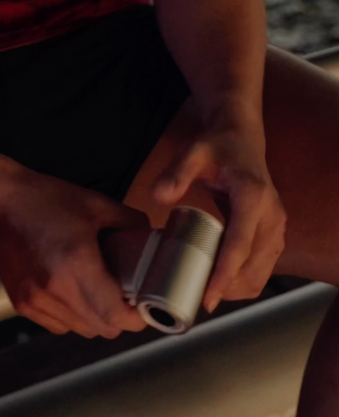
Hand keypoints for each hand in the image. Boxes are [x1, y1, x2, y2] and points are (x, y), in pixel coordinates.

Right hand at [0, 150, 149, 338]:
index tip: (143, 304)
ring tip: (96, 289)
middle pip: (102, 329)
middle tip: (124, 294)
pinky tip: (71, 289)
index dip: (136, 317)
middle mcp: (55, 289)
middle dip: (119, 317)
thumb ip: (129, 222)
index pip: (116, 316)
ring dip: (95, 317)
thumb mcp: (94, 203)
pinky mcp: (22, 304)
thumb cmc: (43, 198)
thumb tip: (150, 238)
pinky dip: (71, 315)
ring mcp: (36, 300)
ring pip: (81, 330)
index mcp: (76, 263)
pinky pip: (58, 325)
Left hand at [153, 110, 286, 310]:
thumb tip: (158, 197)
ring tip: (208, 292)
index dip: (224, 275)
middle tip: (198, 297)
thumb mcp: (193, 152)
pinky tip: (223, 282)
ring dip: (237, 288)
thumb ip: (176, 172)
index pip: (240, 245)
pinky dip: (245, 280)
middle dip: (228, 287)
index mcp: (254, 197)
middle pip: (254, 266)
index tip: (208, 298)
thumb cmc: (217, 146)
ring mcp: (277, 227)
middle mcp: (272, 216)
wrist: (242, 138)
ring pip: (262, 273)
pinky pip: (264, 268)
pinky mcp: (275, 234)